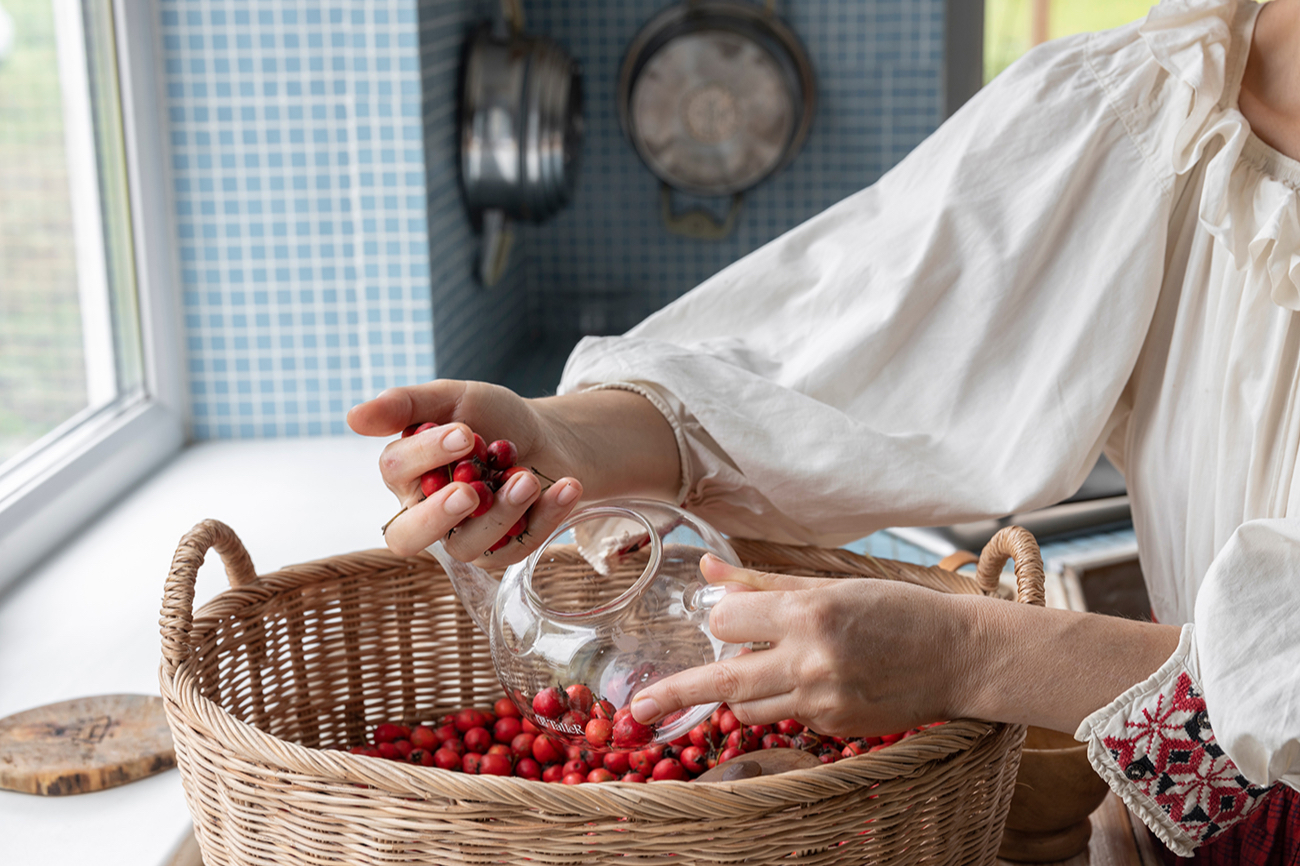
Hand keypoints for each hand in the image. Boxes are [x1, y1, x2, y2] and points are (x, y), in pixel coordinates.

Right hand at [347, 380, 583, 564]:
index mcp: (408, 475)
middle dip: (436, 515)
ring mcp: (466, 538)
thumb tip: (352, 417)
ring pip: (467, 545)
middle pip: (407, 536)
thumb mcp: (455, 400)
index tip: (465, 433)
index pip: (395, 470)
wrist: (548, 437)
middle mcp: (428, 513)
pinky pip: (517, 547)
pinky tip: (566, 486)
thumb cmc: (494, 419)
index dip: (425, 454)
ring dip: (500, 512)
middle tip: (468, 492)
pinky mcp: (505, 553)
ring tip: (528, 478)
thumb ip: (407, 405)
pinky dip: (545, 515)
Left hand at [630, 555, 972, 737]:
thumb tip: (708, 569)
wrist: (958, 655)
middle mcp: (810, 660)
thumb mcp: (828, 584)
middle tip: (634, 710)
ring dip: (740, 691)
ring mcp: (823, 701)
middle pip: (721, 682)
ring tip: (769, 667)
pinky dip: (785, 701)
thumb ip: (761, 581)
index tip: (730, 617)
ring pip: (747, 708)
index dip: (723, 618)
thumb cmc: (895, 609)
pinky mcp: (835, 728)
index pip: (727, 621)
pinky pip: (787, 718)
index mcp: (808, 613)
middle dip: (672, 694)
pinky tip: (818, 681)